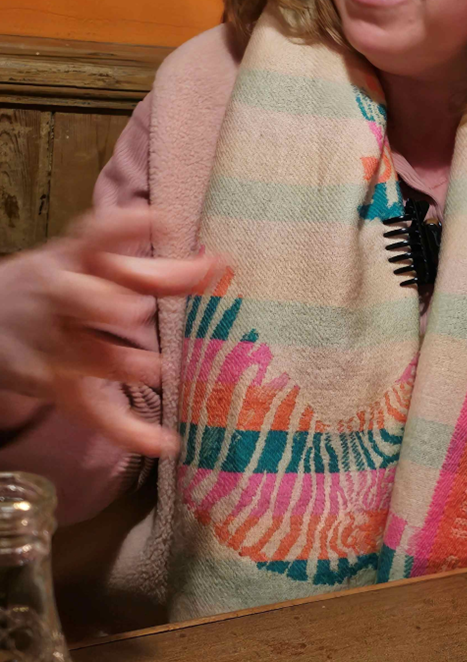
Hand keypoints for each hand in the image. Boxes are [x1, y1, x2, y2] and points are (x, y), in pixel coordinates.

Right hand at [0, 206, 219, 455]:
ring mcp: (53, 344)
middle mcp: (59, 296)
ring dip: (120, 363)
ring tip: (155, 369)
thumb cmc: (61, 286)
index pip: (94, 237)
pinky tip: (164, 442)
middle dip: (101, 304)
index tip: (160, 220)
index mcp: (72, 258)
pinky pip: (91, 409)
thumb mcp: (90, 268)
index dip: (125, 228)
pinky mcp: (55, 385)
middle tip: (134, 311)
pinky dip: (127, 430)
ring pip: (85, 356)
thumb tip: (217, 264)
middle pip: (77, 299)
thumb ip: (152, 270)